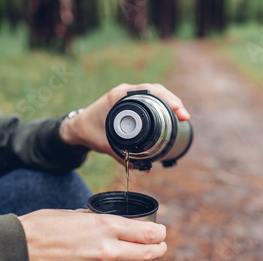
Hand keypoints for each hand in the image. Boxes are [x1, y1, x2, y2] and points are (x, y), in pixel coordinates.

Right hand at [18, 209, 166, 260]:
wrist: (19, 249)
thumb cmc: (46, 226)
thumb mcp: (77, 215)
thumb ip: (98, 221)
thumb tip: (111, 222)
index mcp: (106, 226)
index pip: (148, 233)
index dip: (159, 234)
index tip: (161, 233)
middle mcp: (107, 249)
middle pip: (147, 254)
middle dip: (157, 250)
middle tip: (161, 247)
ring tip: (115, 257)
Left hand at [60, 83, 190, 160]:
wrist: (78, 126)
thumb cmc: (90, 133)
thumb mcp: (106, 146)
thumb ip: (124, 158)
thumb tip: (145, 168)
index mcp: (118, 97)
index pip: (147, 91)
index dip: (165, 98)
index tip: (177, 108)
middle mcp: (124, 92)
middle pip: (154, 90)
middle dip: (172, 101)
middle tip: (184, 115)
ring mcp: (127, 95)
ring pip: (154, 93)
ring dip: (168, 101)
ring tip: (181, 115)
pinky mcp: (129, 101)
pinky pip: (149, 98)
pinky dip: (161, 103)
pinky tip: (171, 112)